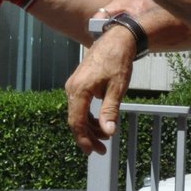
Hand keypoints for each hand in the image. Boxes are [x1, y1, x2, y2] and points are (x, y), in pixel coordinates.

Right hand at [63, 23, 137, 153]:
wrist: (116, 39)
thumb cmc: (118, 61)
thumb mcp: (117, 88)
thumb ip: (110, 111)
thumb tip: (108, 131)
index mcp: (79, 90)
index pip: (77, 122)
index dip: (84, 139)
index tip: (93, 151)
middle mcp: (72, 88)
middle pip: (75, 120)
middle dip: (88, 136)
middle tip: (103, 148)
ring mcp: (73, 85)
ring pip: (77, 113)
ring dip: (90, 127)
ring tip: (106, 135)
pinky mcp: (78, 83)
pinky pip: (80, 105)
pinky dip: (89, 116)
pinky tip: (101, 121)